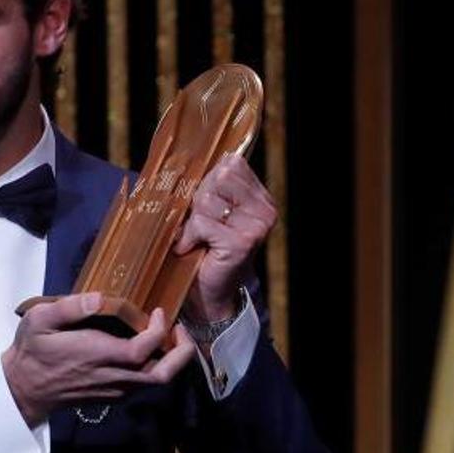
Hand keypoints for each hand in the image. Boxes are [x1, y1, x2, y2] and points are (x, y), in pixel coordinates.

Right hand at [1, 292, 195, 426]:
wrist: (24, 389)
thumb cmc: (32, 351)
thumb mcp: (39, 320)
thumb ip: (69, 307)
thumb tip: (99, 297)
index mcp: (97, 355)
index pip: (143, 348)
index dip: (160, 330)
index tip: (158, 311)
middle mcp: (111, 376)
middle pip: (162, 374)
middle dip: (182, 353)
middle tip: (181, 330)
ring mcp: (113, 390)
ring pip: (156, 382)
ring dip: (171, 361)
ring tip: (169, 337)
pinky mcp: (112, 396)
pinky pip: (143, 385)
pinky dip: (156, 368)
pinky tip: (149, 351)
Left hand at [173, 156, 276, 321]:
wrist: (210, 293)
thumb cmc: (205, 248)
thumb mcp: (210, 211)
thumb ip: (210, 186)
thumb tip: (188, 159)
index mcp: (261, 198)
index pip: (231, 165)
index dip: (208, 182)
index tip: (204, 205)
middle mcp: (265, 210)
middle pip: (217, 178)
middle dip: (198, 200)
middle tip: (199, 224)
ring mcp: (256, 226)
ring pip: (207, 199)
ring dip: (192, 220)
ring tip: (197, 237)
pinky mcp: (241, 242)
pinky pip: (202, 222)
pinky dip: (189, 236)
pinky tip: (192, 248)